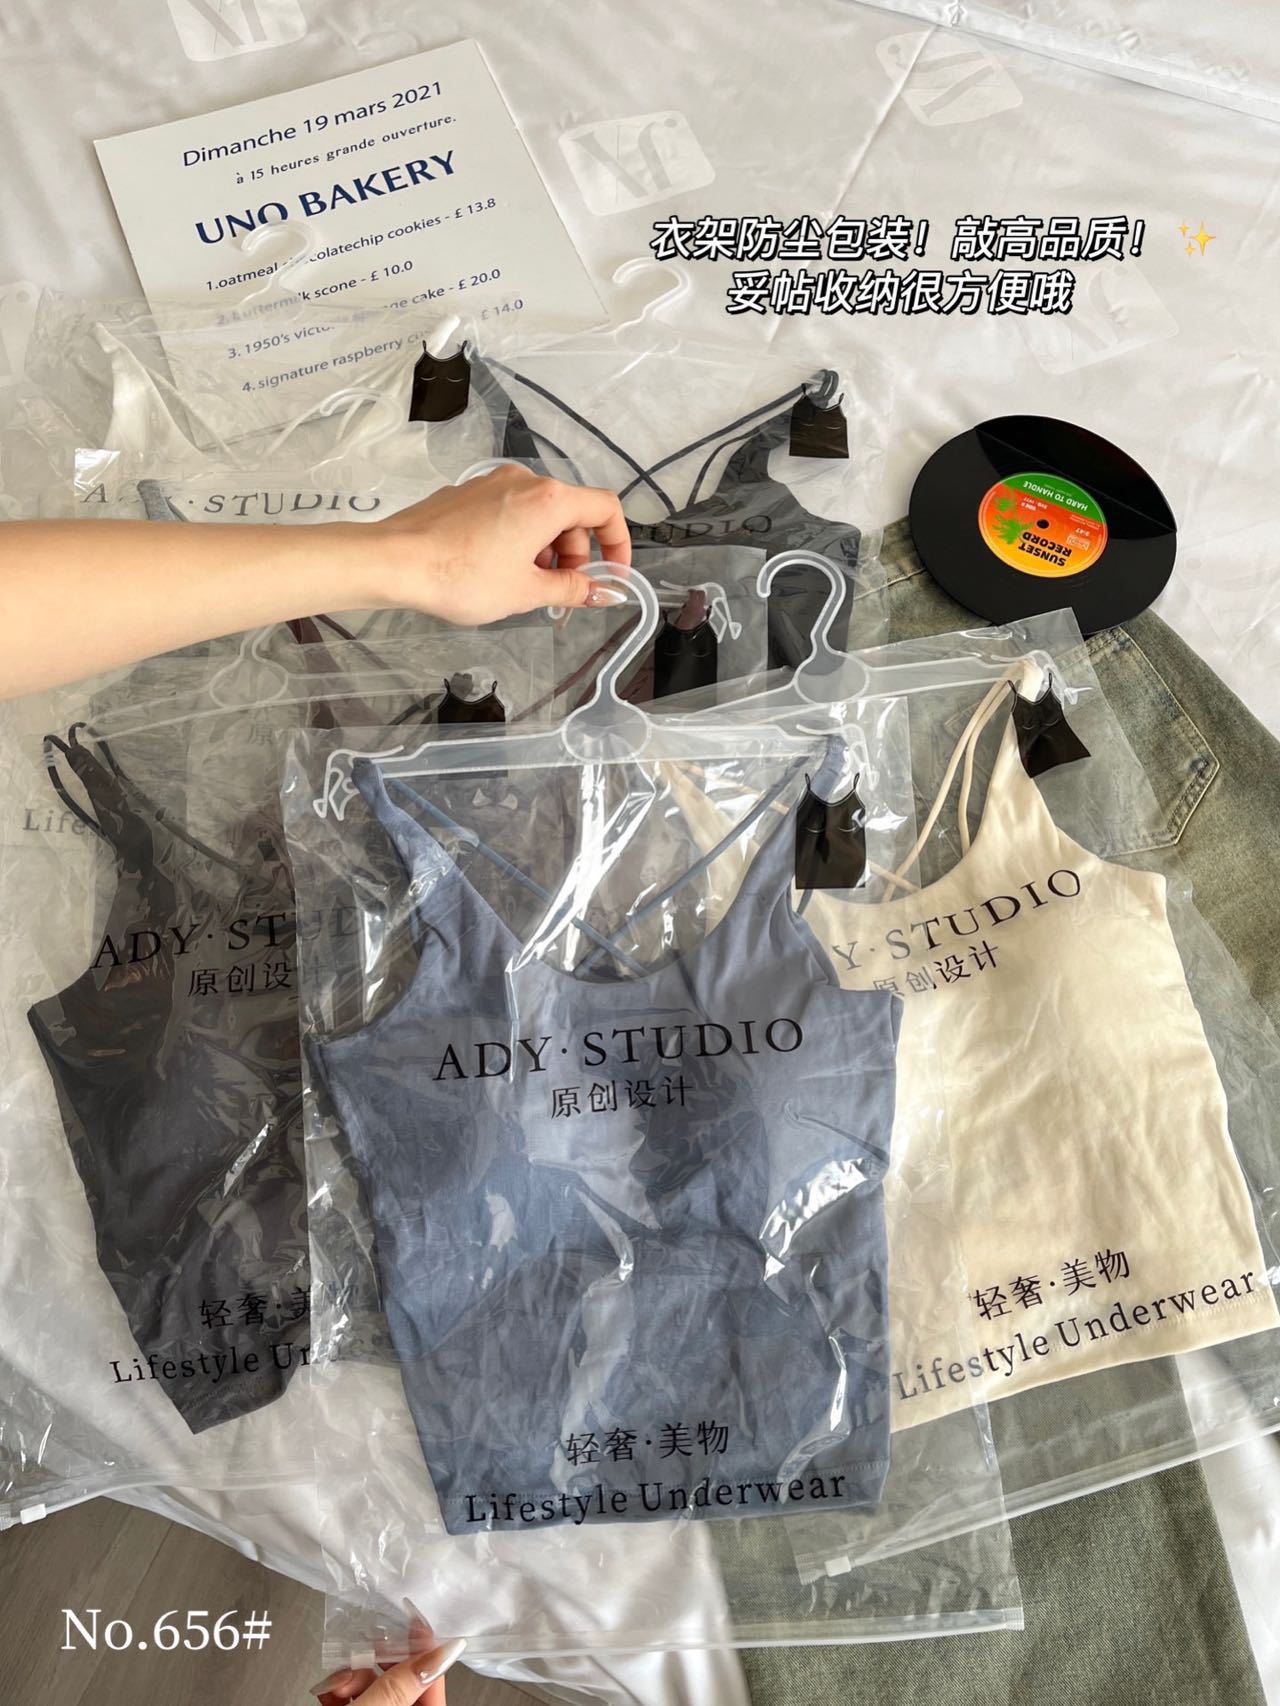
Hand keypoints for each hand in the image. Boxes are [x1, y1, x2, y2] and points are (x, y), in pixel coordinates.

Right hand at [310, 1635, 464, 1705]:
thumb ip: (401, 1685)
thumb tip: (442, 1652)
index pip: (434, 1688)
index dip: (424, 1654)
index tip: (414, 1624)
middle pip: (402, 1690)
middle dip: (378, 1669)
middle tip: (365, 1653)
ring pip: (375, 1697)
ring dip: (353, 1682)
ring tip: (336, 1685)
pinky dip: (340, 1697)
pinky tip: (327, 1693)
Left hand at [372, 465, 630, 624]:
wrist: (395, 561)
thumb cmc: (464, 577)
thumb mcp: (526, 592)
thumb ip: (572, 588)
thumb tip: (603, 591)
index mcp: (548, 499)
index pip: (605, 508)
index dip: (618, 543)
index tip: (610, 576)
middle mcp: (524, 480)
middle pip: (570, 513)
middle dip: (575, 554)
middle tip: (558, 593)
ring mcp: (492, 483)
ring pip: (538, 514)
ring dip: (545, 549)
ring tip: (524, 586)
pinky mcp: (467, 493)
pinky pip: (509, 512)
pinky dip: (518, 539)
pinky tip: (496, 570)